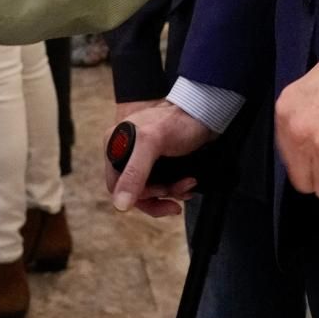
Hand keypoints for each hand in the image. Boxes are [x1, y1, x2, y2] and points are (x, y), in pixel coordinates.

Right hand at [105, 101, 211, 217]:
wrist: (203, 112)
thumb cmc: (176, 120)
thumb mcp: (151, 143)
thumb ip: (134, 172)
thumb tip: (120, 204)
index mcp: (115, 145)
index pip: (115, 185)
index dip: (136, 195)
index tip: (159, 192)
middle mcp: (126, 152)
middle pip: (133, 191)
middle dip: (158, 196)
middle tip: (174, 192)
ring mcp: (142, 157)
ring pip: (150, 190)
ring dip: (170, 193)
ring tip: (187, 185)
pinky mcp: (159, 161)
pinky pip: (162, 185)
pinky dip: (176, 188)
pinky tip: (188, 183)